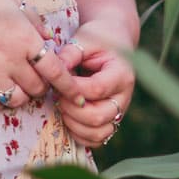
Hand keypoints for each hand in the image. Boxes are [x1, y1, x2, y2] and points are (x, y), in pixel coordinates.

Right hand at [0, 0, 70, 112]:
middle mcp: (9, 58)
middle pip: (37, 88)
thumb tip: (48, 35)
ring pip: (15, 100)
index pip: (55, 70)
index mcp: (23, 36)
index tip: (76, 94)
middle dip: (41, 86)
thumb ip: (31, 18)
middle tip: (35, 78)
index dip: (69, 86)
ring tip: (15, 85)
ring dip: (20, 96)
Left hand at [35, 19, 136, 149]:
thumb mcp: (84, 39)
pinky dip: (80, 135)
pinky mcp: (111, 120)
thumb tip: (54, 71)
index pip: (97, 89)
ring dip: (74, 124)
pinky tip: (69, 118)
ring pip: (99, 133)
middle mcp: (124, 96)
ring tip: (62, 106)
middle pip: (98, 116)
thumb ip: (70, 54)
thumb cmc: (97, 40)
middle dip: (71, 109)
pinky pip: (97, 139)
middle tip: (58, 96)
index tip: (58, 82)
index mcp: (122, 74)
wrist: (113, 43)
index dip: (74, 90)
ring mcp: (119, 111)